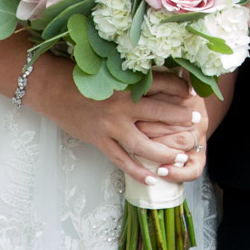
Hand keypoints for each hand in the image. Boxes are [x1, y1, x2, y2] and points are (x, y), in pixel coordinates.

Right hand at [26, 59, 207, 183]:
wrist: (51, 88)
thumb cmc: (82, 75)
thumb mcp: (111, 71)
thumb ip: (133, 77)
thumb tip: (158, 80)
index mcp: (127, 82)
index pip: (163, 84)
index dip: (181, 88)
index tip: (193, 92)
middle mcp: (122, 105)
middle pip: (161, 113)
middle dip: (182, 118)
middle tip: (198, 121)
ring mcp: (111, 126)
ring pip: (145, 144)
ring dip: (166, 151)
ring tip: (182, 156)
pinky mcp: (99, 141)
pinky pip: (122, 160)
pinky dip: (138, 171)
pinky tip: (152, 178)